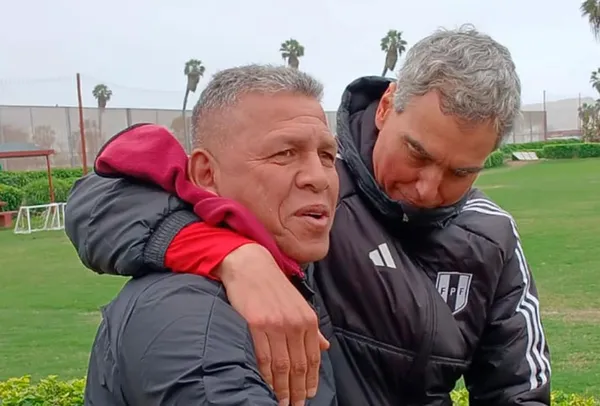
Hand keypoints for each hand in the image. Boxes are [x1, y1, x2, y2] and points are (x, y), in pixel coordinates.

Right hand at [215, 243, 329, 405]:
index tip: (308, 396)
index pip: (313, 358)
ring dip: (283, 389)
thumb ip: (312, 328)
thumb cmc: (273, 286)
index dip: (311, 380)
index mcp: (308, 319)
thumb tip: (325, 347)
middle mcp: (295, 323)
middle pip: (299, 366)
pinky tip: (266, 387)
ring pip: (282, 366)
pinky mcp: (256, 325)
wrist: (250, 266)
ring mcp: (276, 325)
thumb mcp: (299, 304)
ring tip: (282, 404)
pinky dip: (266, 376)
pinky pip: (263, 358)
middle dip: (298, 391)